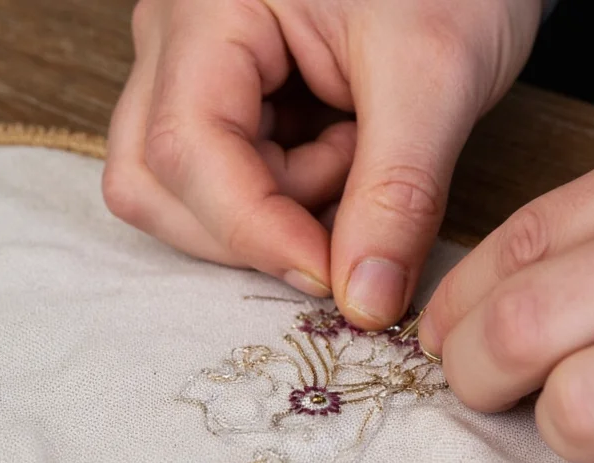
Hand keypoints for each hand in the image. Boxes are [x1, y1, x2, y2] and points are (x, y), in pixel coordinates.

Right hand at [102, 0, 541, 326]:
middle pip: (158, 180)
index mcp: (210, 9)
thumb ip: (397, 193)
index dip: (256, 231)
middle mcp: (180, 41)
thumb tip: (365, 301)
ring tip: (356, 156)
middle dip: (255, 223)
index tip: (335, 278)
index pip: (184, 148)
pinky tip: (347, 156)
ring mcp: (199, 73)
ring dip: (275, 212)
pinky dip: (291, 200)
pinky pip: (229, 185)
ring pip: (186, 193)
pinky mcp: (231, 103)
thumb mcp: (435, 75)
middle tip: (350, 198)